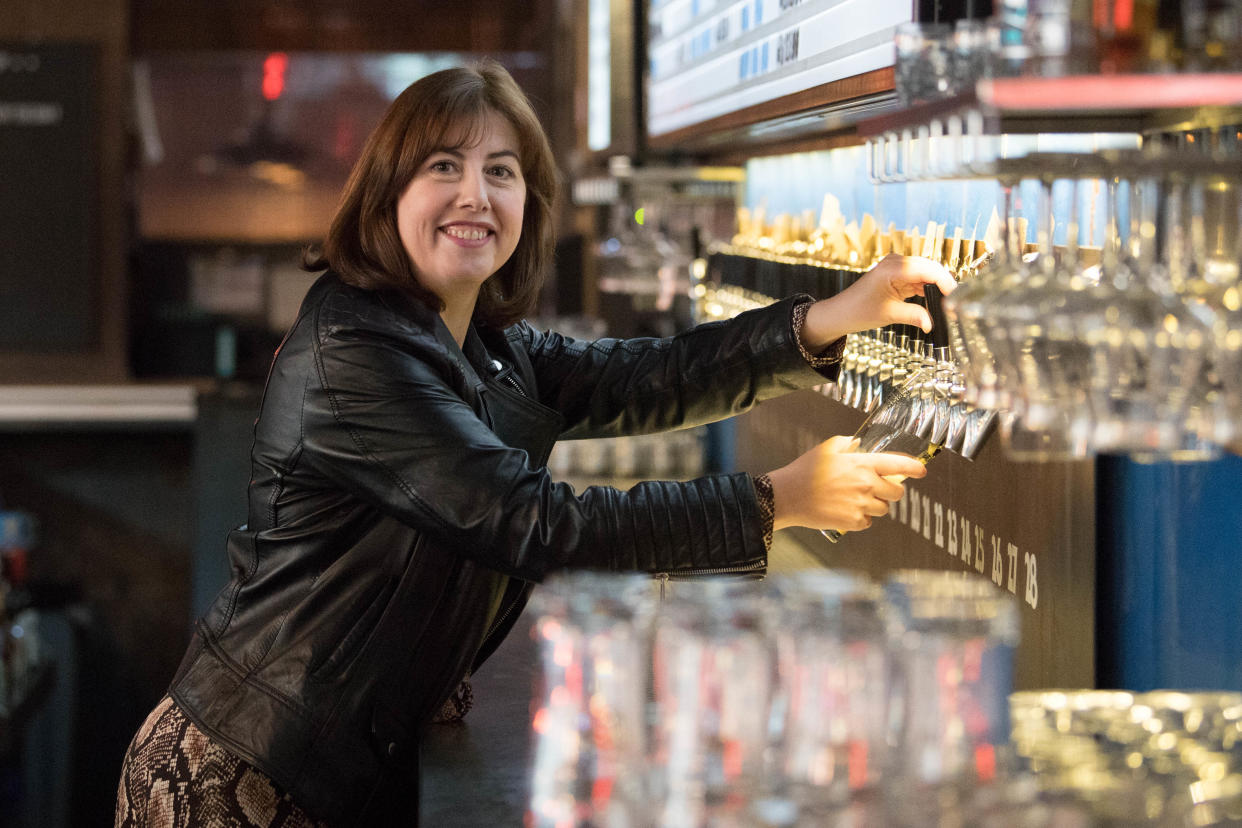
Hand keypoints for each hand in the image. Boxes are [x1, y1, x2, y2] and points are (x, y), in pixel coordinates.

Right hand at [766, 435, 926, 532]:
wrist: (787, 496)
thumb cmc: (804, 471)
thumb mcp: (825, 449)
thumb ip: (846, 444)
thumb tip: (857, 445)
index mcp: (862, 464)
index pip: (898, 465)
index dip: (914, 468)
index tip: (921, 471)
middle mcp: (866, 484)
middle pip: (897, 492)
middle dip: (891, 490)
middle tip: (877, 489)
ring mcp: (861, 504)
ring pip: (883, 509)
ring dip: (875, 505)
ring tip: (855, 500)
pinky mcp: (853, 522)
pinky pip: (868, 522)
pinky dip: (861, 519)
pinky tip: (845, 511)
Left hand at [800, 255, 956, 349]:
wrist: (842, 312)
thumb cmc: (859, 311)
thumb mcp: (890, 314)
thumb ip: (915, 316)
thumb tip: (932, 323)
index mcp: (893, 268)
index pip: (929, 270)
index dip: (946, 283)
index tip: (956, 299)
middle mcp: (897, 262)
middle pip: (931, 268)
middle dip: (945, 285)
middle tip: (956, 304)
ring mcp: (897, 266)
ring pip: (927, 273)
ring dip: (938, 287)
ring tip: (948, 305)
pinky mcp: (898, 274)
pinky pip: (920, 278)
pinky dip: (928, 289)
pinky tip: (935, 302)